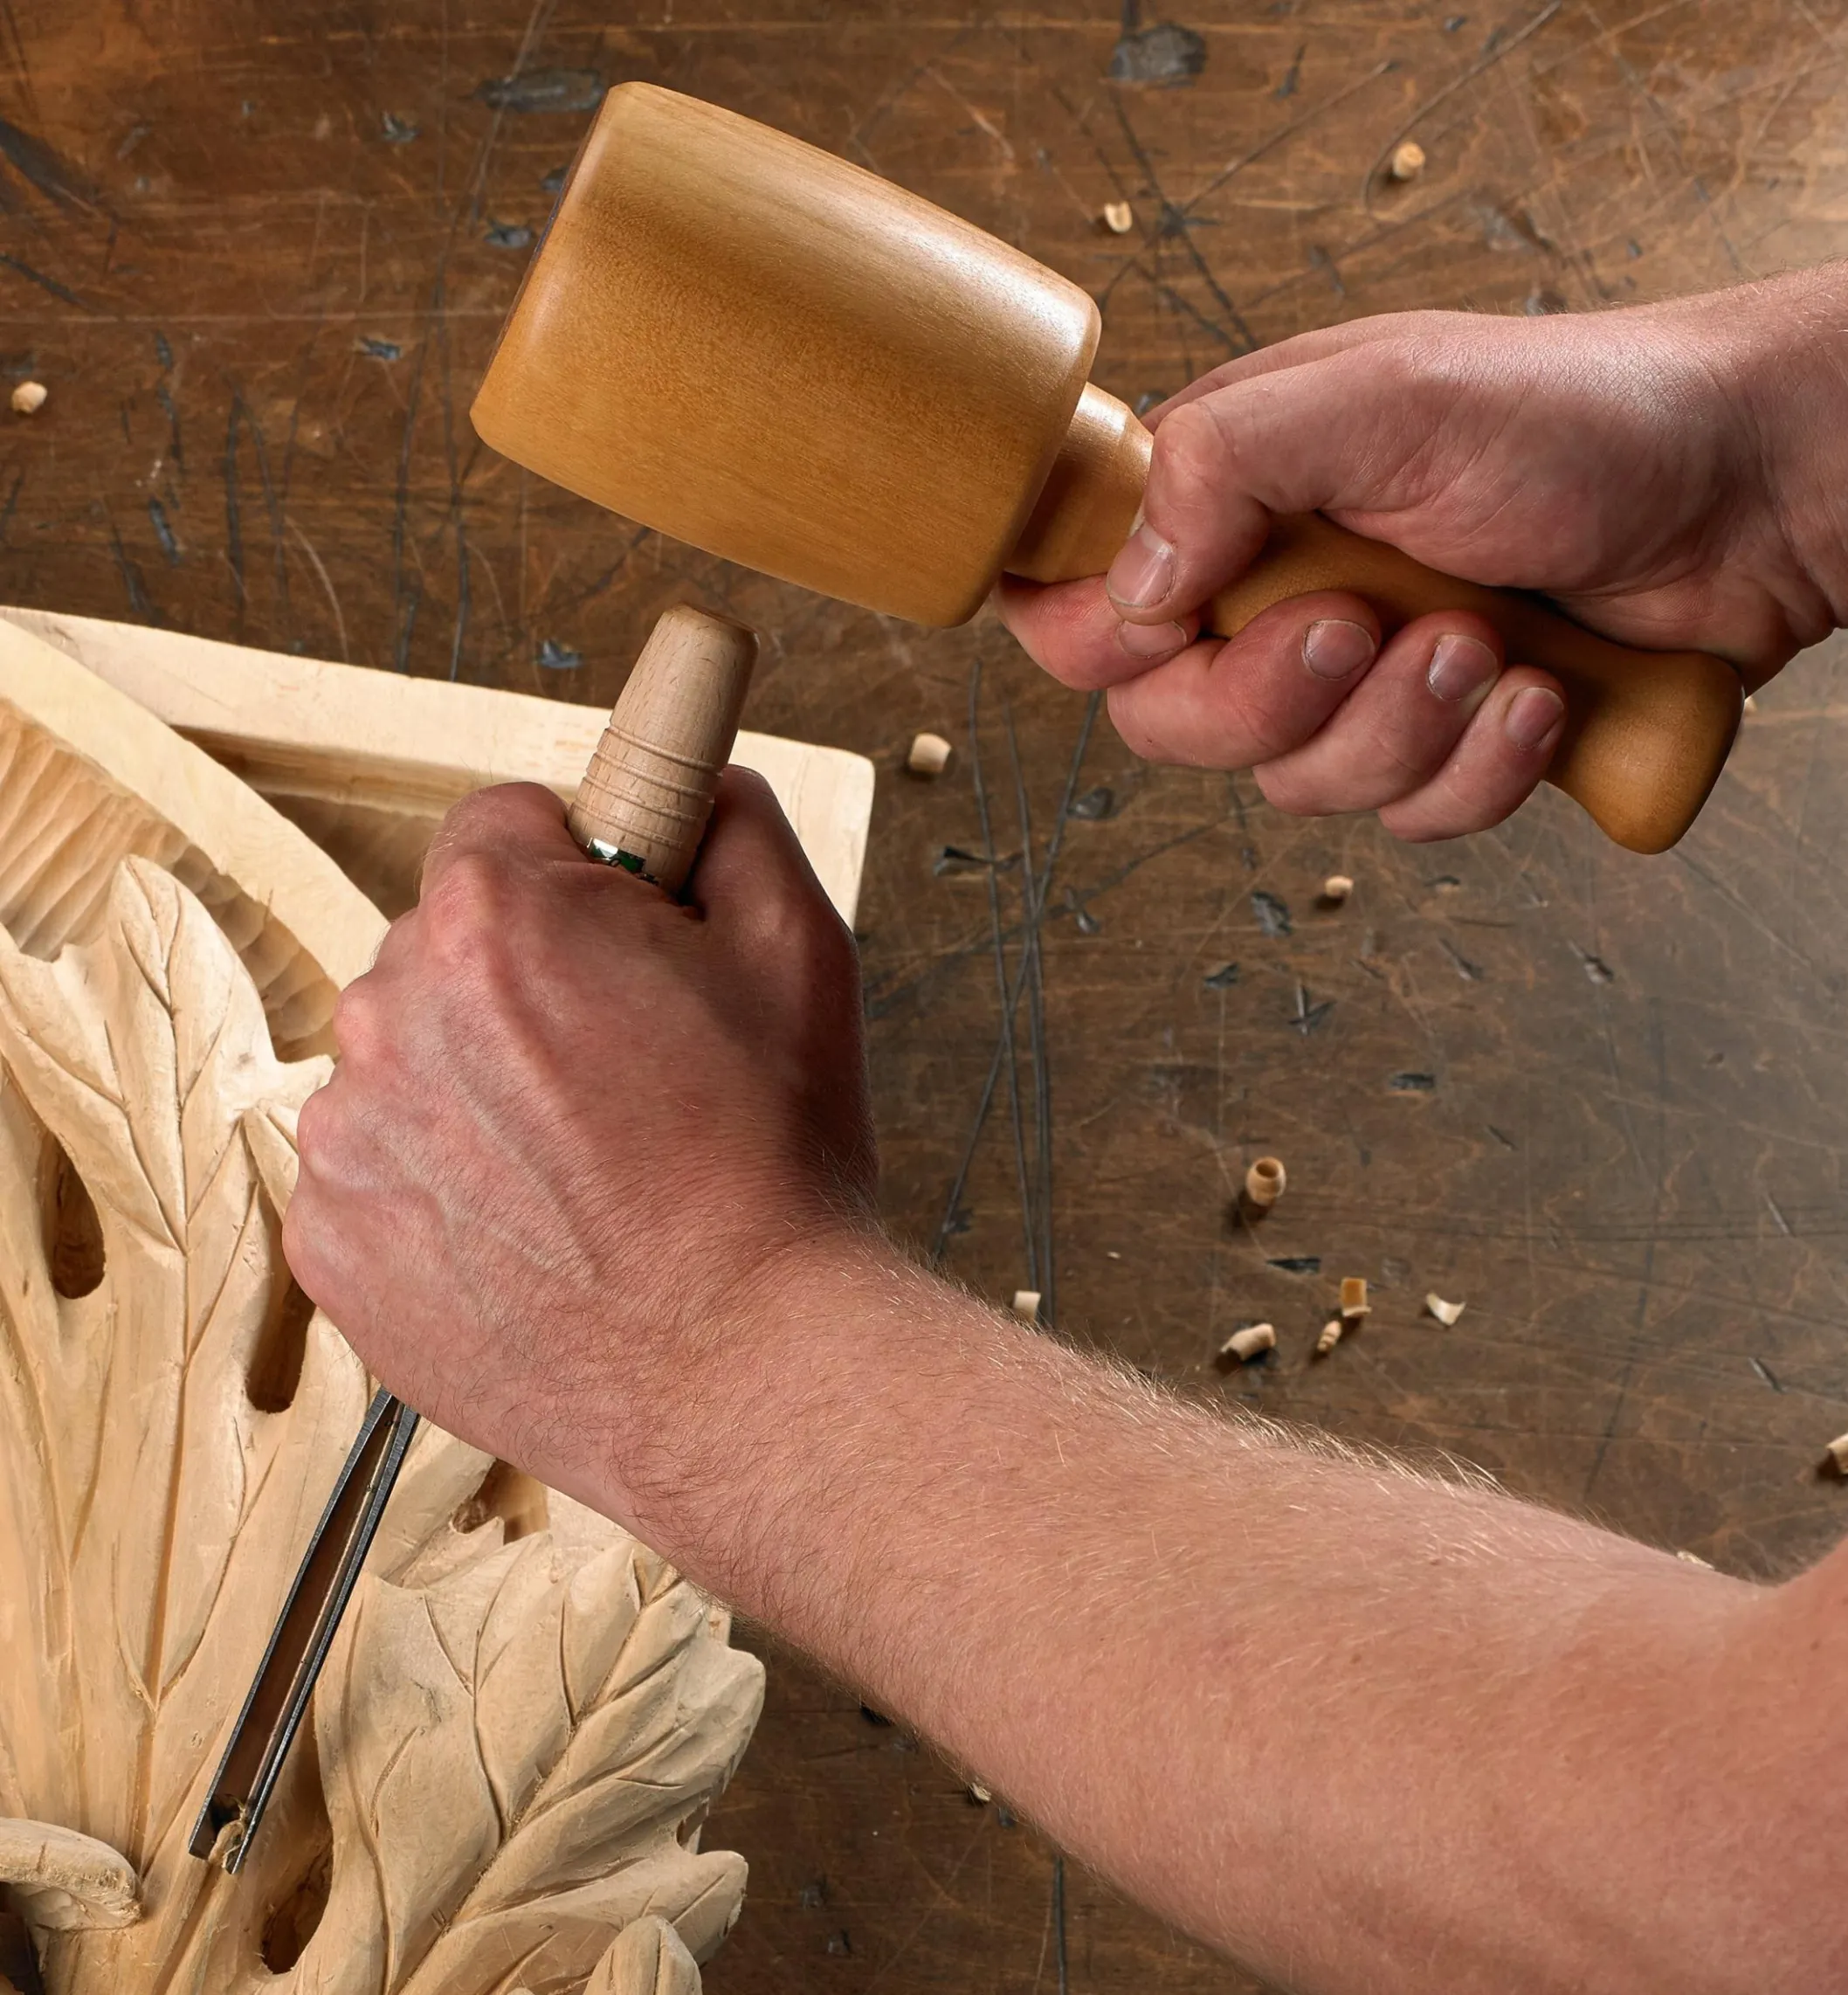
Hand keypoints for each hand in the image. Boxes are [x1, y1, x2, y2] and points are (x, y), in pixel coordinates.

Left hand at [283, 771, 876, 1518]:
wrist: (741, 1372)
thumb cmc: (775, 1168)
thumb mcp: (802, 952)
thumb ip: (735, 826)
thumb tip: (696, 783)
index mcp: (496, 917)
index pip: (503, 823)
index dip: (582, 873)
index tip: (627, 936)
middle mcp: (389, 1010)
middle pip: (450, 944)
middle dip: (531, 982)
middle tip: (631, 1071)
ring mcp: (348, 1136)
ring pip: (412, 1061)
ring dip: (483, 1088)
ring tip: (591, 1171)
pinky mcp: (331, 1243)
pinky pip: (381, 1169)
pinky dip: (445, 1188)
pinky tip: (538, 1233)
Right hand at [999, 271, 1847, 839]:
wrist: (1751, 493)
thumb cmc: (1583, 413)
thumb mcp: (1386, 397)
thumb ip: (1225, 464)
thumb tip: (1127, 583)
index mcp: (1230, 497)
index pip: (1075, 596)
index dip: (1095, 638)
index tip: (1170, 627)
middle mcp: (1277, 594)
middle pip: (1167, 721)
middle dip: (1268, 699)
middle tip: (1358, 630)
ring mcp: (1357, 680)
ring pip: (1294, 786)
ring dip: (1397, 729)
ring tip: (1487, 643)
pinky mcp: (1440, 747)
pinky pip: (1407, 821)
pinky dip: (1479, 770)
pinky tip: (1539, 693)